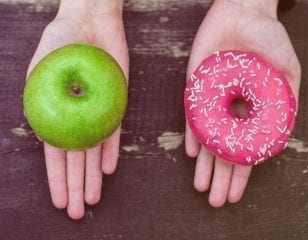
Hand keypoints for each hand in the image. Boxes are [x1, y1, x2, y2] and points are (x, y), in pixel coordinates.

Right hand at [26, 0, 128, 218]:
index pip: (55, 155)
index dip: (57, 180)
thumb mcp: (40, 72)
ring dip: (93, 176)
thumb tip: (41, 135)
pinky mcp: (116, 104)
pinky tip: (108, 169)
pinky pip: (114, 131)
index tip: (60, 201)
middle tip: (77, 212)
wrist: (90, 23)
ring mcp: (97, 113)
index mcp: (55, 116)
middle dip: (76, 186)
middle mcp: (77, 119)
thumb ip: (40, 102)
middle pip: (75, 160)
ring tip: (92, 199)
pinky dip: (111, 150)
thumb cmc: (59, 43)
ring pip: (95, 152)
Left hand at [185, 0, 300, 206]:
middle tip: (215, 201)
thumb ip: (285, 101)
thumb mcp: (287, 70)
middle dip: (221, 177)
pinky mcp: (196, 89)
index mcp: (252, 112)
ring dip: (204, 164)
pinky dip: (193, 135)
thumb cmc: (269, 38)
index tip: (236, 194)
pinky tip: (193, 154)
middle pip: (224, 151)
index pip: (245, 150)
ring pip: (207, 139)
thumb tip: (280, 132)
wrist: (242, 13)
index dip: (241, 174)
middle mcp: (231, 112)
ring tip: (201, 187)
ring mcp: (212, 102)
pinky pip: (192, 116)